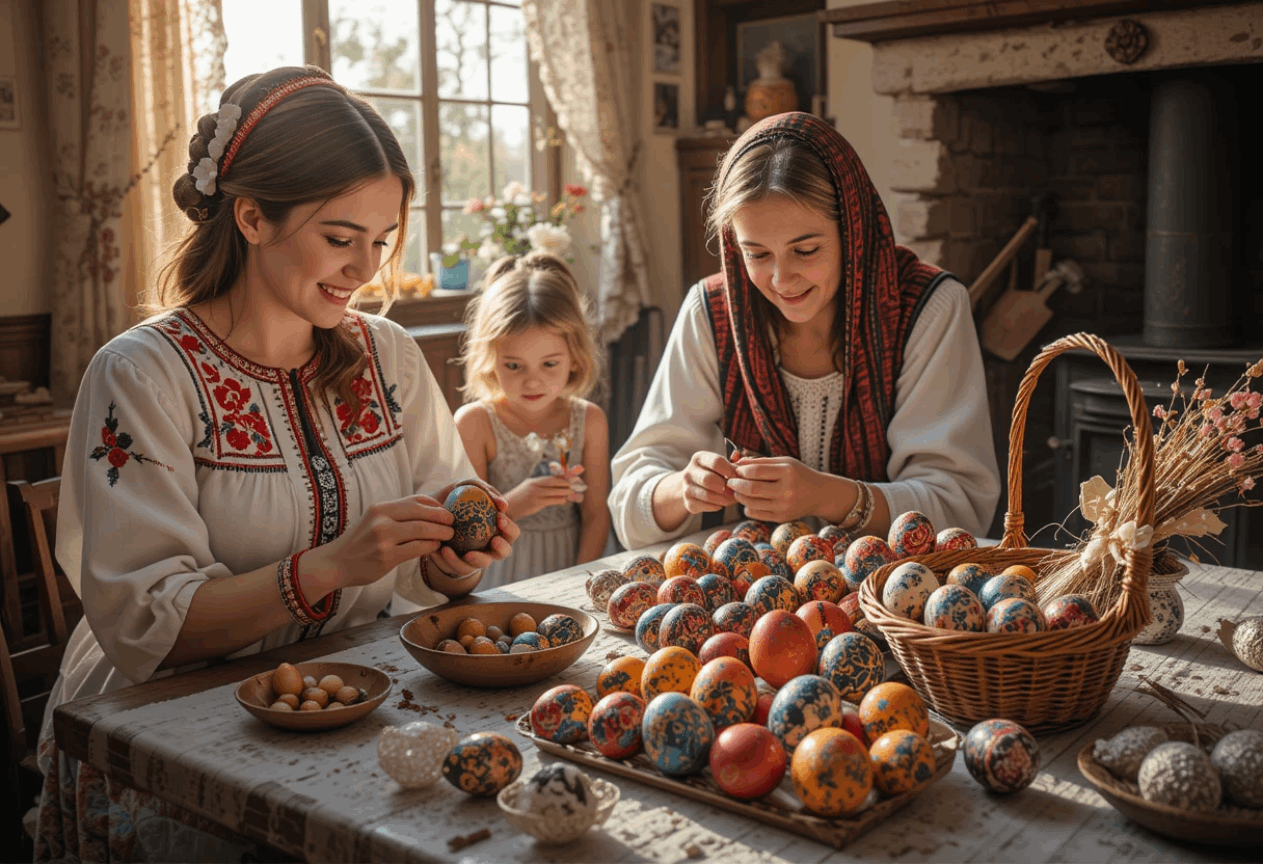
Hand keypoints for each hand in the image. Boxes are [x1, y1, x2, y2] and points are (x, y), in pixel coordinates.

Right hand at [311, 495, 455, 588]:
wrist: (335, 563)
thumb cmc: (359, 541)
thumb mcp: (374, 520)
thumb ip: (396, 514)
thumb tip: (428, 509)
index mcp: (380, 508)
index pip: (415, 500)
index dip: (435, 504)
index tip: (446, 509)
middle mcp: (381, 520)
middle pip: (421, 512)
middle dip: (442, 516)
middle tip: (453, 522)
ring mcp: (383, 539)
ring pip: (422, 530)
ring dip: (440, 532)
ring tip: (449, 535)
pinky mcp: (386, 557)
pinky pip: (416, 549)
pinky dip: (430, 547)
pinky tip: (435, 547)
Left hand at [431, 477, 519, 569]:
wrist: (434, 513)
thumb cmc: (459, 497)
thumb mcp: (471, 486)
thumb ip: (488, 491)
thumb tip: (503, 505)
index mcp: (499, 531)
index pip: (512, 533)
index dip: (510, 528)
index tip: (499, 518)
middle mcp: (491, 547)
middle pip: (504, 553)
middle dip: (501, 549)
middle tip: (494, 541)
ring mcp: (476, 558)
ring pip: (481, 565)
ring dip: (476, 560)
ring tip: (467, 553)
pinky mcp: (459, 565)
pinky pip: (458, 567)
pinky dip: (450, 559)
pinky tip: (441, 549)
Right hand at [505, 474, 582, 518]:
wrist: (508, 508)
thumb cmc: (521, 499)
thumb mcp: (530, 489)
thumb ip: (543, 488)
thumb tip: (558, 490)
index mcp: (534, 481)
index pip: (552, 477)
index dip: (564, 475)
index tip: (574, 474)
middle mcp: (535, 485)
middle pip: (554, 481)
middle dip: (566, 482)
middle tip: (575, 484)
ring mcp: (535, 494)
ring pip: (554, 491)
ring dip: (565, 491)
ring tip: (572, 492)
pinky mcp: (536, 503)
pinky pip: (551, 500)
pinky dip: (560, 500)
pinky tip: (564, 501)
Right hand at [679, 450, 739, 514]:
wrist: (691, 486)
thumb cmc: (712, 473)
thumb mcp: (720, 464)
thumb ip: (733, 464)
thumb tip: (744, 466)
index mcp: (699, 458)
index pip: (716, 461)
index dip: (730, 470)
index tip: (737, 477)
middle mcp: (689, 472)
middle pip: (709, 479)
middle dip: (725, 486)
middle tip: (735, 491)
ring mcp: (686, 488)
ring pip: (707, 495)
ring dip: (723, 499)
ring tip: (732, 499)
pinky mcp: (688, 502)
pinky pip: (705, 506)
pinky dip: (717, 506)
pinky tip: (721, 503)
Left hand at [726, 455, 822, 522]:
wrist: (819, 494)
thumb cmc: (798, 474)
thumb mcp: (784, 462)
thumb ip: (760, 462)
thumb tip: (736, 463)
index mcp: (787, 472)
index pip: (756, 471)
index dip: (741, 471)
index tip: (735, 470)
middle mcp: (787, 490)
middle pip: (751, 489)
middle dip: (736, 484)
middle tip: (730, 481)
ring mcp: (784, 506)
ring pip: (751, 503)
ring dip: (739, 496)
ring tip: (738, 490)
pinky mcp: (781, 518)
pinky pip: (755, 514)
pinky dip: (747, 507)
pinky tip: (749, 501)